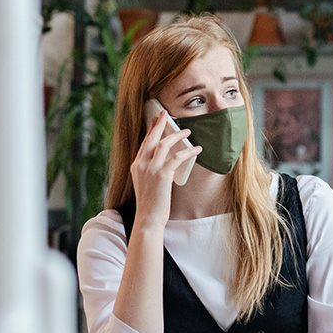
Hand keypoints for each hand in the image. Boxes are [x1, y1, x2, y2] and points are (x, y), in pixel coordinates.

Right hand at [130, 110, 200, 229]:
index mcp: (136, 166)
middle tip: (166, 114)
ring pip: (163, 144)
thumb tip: (165, 163)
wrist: (148, 218)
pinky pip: (176, 157)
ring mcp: (150, 169)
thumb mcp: (147, 184)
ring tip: (187, 131)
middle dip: (159, 124)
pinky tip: (196, 149)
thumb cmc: (150, 204)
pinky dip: (187, 151)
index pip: (144, 143)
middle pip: (151, 138)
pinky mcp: (162, 175)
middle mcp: (141, 164)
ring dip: (176, 135)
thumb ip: (151, 171)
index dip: (151, 130)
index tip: (156, 120)